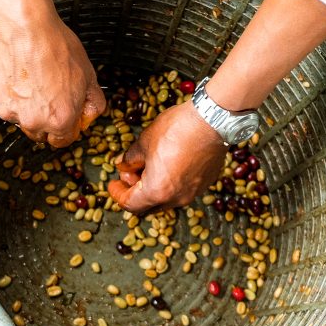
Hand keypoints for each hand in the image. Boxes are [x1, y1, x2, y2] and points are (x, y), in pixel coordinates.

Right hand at [0, 16, 105, 146]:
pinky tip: (15, 72)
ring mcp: (8, 110)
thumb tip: (90, 113)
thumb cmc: (55, 46)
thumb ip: (93, 102)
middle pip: (38, 131)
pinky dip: (6, 91)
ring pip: (17, 116)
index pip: (62, 141)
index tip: (64, 114)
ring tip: (30, 77)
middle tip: (47, 91)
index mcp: (59, 120)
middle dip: (44, 117)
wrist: (24, 26)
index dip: (66, 126)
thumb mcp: (89, 74)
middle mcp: (33, 120)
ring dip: (23, 104)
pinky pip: (0, 100)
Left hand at [108, 101, 226, 213]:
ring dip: (153, 188)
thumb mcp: (144, 141)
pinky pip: (183, 190)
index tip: (113, 185)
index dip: (118, 194)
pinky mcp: (205, 183)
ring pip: (166, 199)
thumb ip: (130, 159)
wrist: (211, 120)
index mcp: (156, 191)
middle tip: (129, 174)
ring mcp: (193, 193)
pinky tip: (168, 164)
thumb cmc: (176, 129)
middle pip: (148, 205)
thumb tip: (122, 165)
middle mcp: (176, 198)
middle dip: (135, 192)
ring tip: (149, 166)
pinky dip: (171, 183)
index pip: (130, 204)